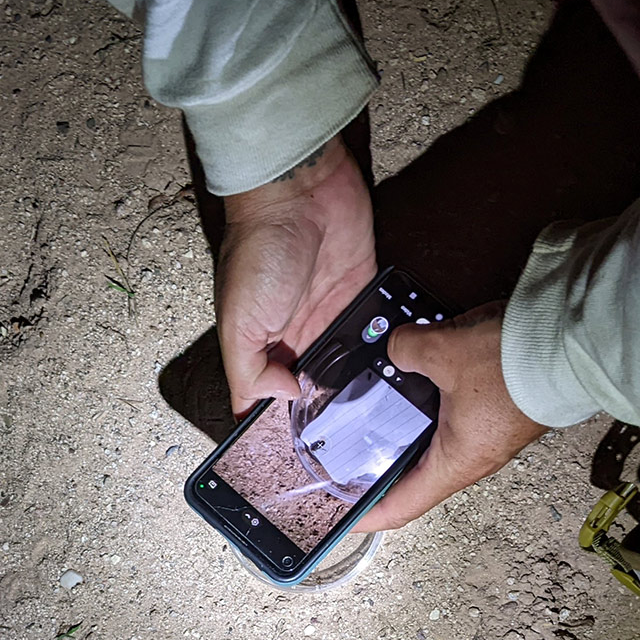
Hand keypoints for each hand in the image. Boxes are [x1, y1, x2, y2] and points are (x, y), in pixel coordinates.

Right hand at [216, 136, 375, 415]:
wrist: (300, 191)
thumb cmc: (260, 250)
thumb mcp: (239, 321)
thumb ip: (249, 370)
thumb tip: (281, 400)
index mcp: (263, 344)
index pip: (272, 394)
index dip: (285, 419)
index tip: (305, 448)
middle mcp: (298, 335)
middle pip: (318, 384)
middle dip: (332, 408)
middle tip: (355, 439)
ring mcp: (333, 315)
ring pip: (351, 364)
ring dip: (364, 381)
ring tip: (384, 413)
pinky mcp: (365, 295)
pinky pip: (377, 331)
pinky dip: (387, 348)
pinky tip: (401, 374)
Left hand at [354, 302, 548, 531]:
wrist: (575, 340)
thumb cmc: (519, 364)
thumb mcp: (443, 352)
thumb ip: (405, 350)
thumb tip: (394, 347)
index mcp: (457, 463)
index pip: (402, 507)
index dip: (367, 515)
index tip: (341, 515)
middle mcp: (475, 457)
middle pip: (415, 474)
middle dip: (379, 464)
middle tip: (346, 452)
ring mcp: (490, 434)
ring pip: (436, 440)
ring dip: (407, 427)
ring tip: (375, 406)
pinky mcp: (501, 408)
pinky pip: (457, 415)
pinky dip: (432, 402)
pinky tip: (418, 375)